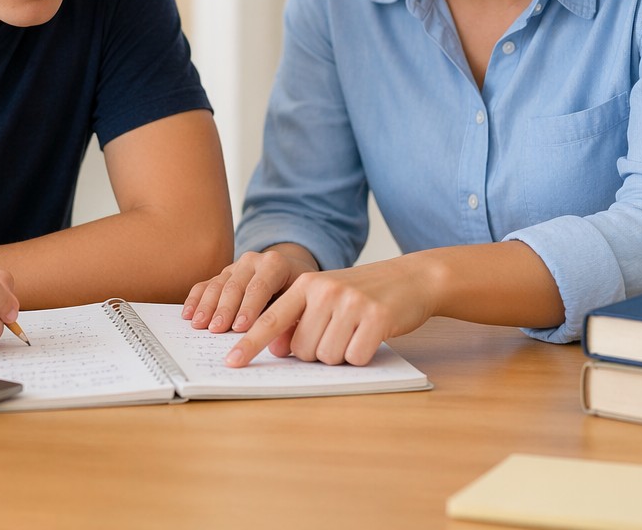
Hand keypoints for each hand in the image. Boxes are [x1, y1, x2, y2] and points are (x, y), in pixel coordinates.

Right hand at [182, 247, 316, 333]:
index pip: (260, 286)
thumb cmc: (299, 293)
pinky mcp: (222, 275)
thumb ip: (293, 322)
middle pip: (235, 286)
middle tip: (216, 330)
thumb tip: (278, 346)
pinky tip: (188, 314)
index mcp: (275, 264)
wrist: (292, 271)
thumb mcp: (303, 302)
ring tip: (199, 325)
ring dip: (207, 307)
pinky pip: (205, 285)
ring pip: (217, 285)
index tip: (241, 328)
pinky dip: (195, 299)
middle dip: (225, 310)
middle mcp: (253, 261)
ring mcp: (235, 267)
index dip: (250, 307)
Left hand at [224, 257, 433, 367]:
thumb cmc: (362, 293)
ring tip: (355, 332)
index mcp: (307, 285)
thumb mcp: (326, 298)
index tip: (231, 363)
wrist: (410, 278)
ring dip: (341, 355)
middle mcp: (326, 291)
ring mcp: (351, 303)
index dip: (250, 344)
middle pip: (302, 350)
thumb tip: (277, 349)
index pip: (271, 319)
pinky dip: (362, 355)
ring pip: (328, 357)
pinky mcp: (377, 318)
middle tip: (338, 332)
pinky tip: (371, 336)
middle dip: (318, 352)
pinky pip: (356, 357)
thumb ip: (298, 319)